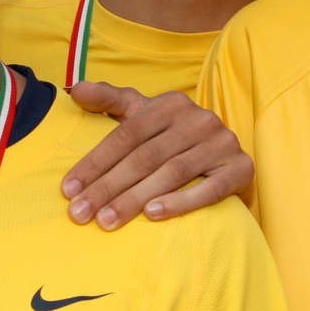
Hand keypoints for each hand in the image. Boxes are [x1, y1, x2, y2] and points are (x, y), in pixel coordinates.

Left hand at [61, 81, 252, 229]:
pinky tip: (152, 216)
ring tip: (107, 221)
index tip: (68, 190)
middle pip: (145, 156)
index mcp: (170, 104)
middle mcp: (199, 119)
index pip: (126, 134)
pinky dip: (180, 202)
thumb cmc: (172, 139)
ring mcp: (223, 142)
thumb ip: (110, 100)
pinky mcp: (241, 168)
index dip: (95, 162)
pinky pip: (210, 189)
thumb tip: (74, 89)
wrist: (226, 160)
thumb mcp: (142, 114)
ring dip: (136, 198)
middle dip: (108, 187)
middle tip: (81, 215)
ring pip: (172, 173)